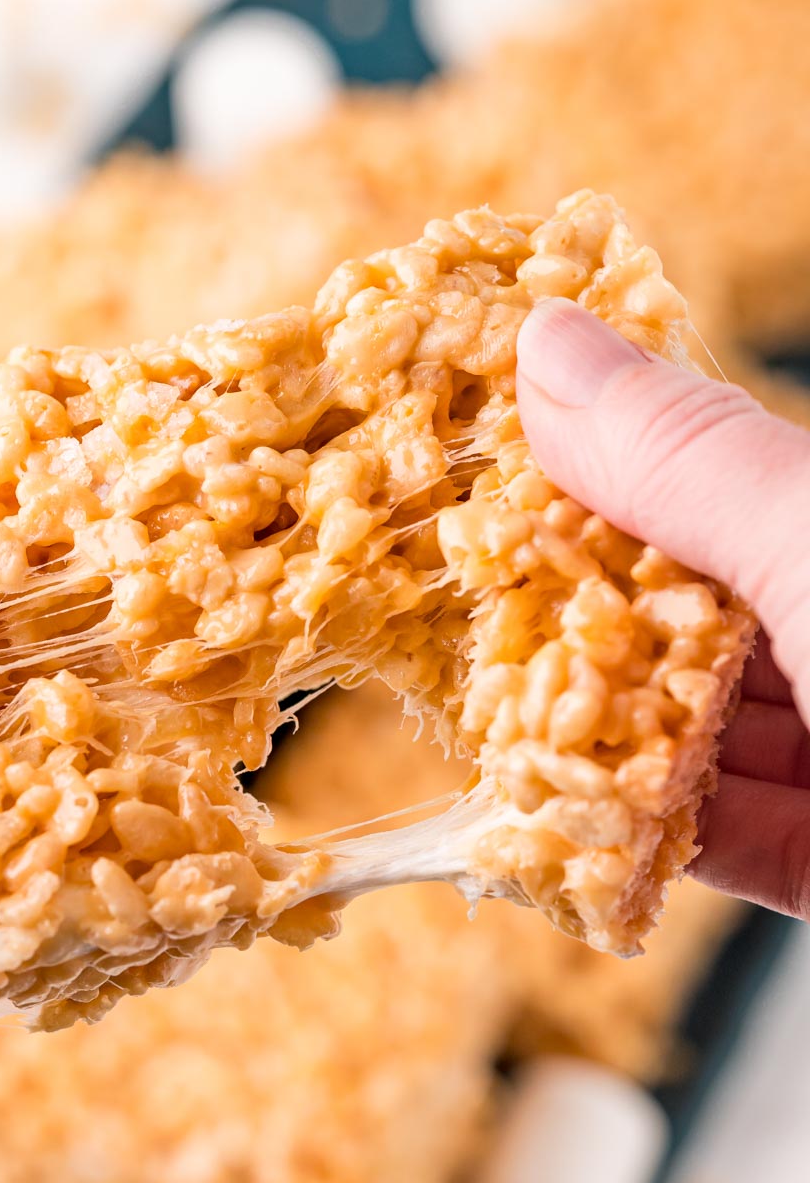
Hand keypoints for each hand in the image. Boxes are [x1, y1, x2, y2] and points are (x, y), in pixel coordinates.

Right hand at [518, 299, 809, 920]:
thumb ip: (695, 466)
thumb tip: (549, 341)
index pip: (723, 469)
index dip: (607, 453)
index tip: (484, 450)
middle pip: (705, 601)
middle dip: (584, 607)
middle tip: (456, 597)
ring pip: (703, 729)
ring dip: (596, 734)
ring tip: (487, 714)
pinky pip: (726, 842)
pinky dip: (641, 838)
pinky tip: (566, 821)